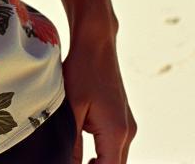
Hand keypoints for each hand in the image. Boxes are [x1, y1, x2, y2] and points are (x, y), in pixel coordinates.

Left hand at [61, 34, 135, 163]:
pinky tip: (85, 153)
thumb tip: (67, 163)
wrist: (97, 42)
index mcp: (116, 132)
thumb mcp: (71, 108)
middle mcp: (128, 132)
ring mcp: (128, 125)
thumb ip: (72, 142)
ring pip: (117, 159)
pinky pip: (116, 147)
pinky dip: (103, 155)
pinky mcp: (123, 118)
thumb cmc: (82, 71)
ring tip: (76, 162)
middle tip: (72, 163)